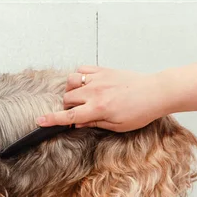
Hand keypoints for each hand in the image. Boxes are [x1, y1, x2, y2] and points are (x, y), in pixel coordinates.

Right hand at [37, 66, 168, 131]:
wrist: (156, 92)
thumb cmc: (140, 111)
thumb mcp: (118, 126)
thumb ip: (94, 123)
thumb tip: (77, 122)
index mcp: (98, 109)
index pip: (69, 116)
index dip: (52, 120)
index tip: (40, 121)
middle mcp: (95, 93)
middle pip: (67, 99)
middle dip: (67, 108)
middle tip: (78, 113)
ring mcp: (99, 79)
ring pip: (71, 82)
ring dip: (71, 91)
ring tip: (80, 98)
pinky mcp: (103, 70)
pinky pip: (81, 70)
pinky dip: (79, 78)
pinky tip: (86, 85)